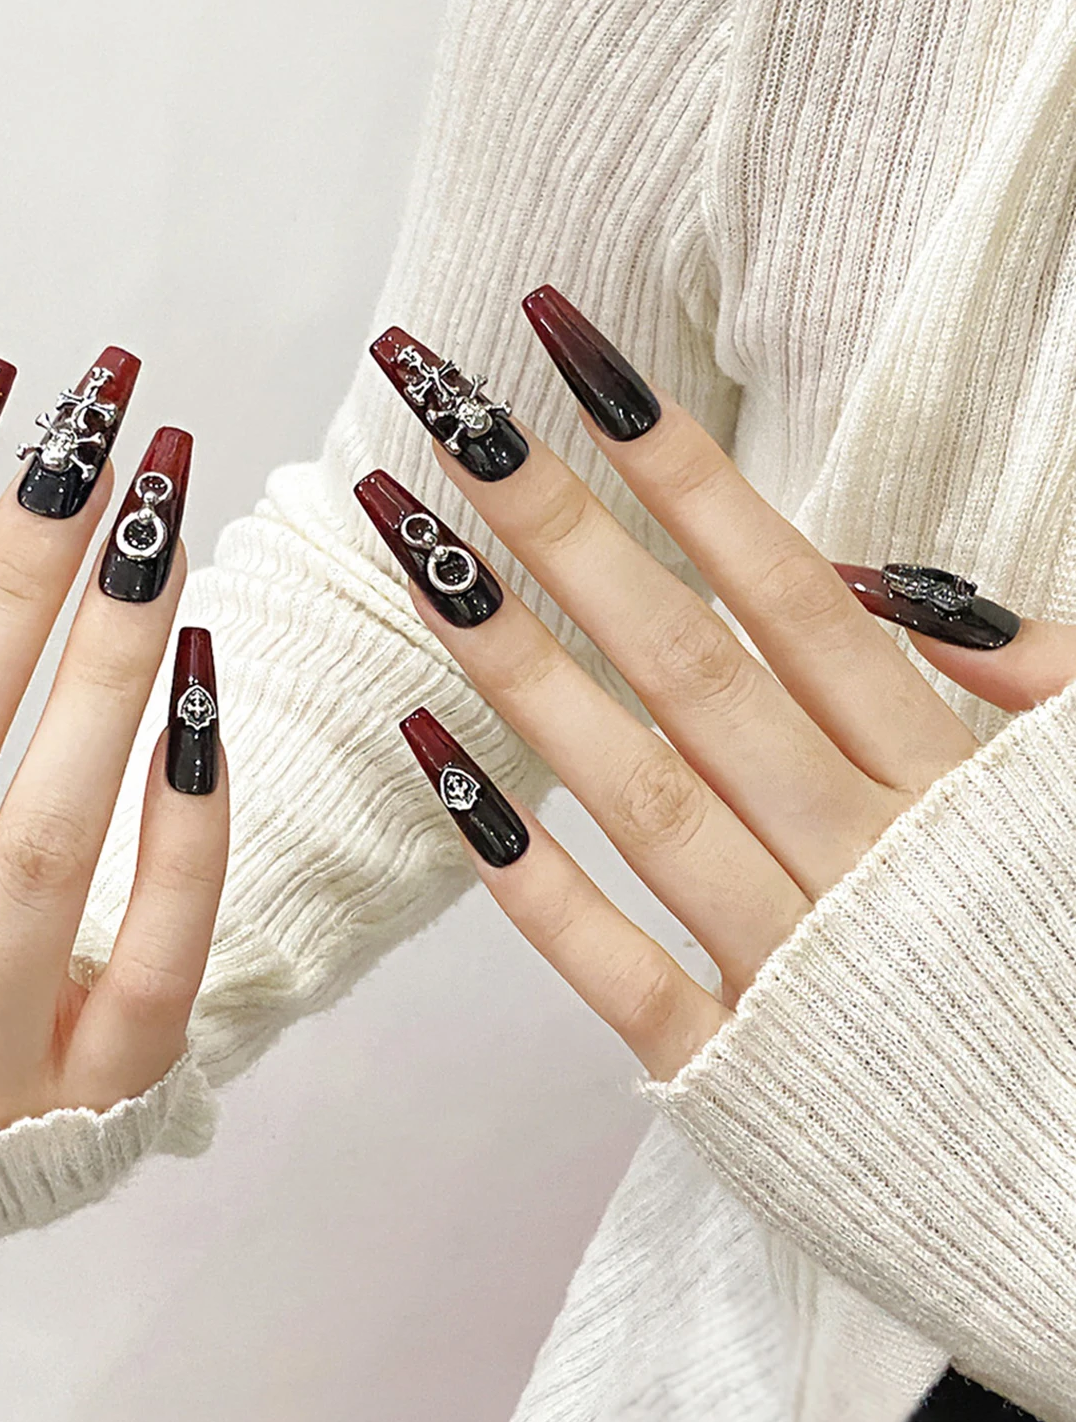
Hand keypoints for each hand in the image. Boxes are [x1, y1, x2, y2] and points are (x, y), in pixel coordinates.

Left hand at [362, 292, 1075, 1079]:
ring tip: (408, 544)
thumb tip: (890, 581)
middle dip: (556, 518)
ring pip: (635, 780)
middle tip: (440, 403)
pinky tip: (429, 758)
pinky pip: (613, 959)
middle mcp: (860, 848)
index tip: (569, 353)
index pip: (784, 584)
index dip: (674, 461)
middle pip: (684, 653)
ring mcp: (792, 959)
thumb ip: (1037, 680)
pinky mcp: (736, 1068)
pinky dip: (521, 867)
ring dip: (512, 656)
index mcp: (948, 777)